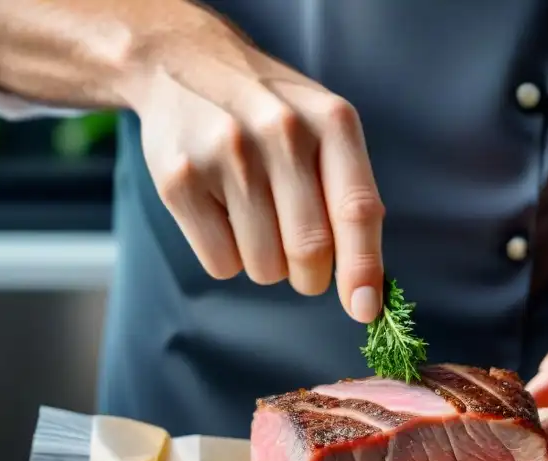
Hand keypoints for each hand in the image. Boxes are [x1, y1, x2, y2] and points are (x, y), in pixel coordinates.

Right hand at [126, 10, 384, 321]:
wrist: (181, 64)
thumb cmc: (269, 113)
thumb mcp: (324, 128)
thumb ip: (351, 195)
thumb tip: (367, 287)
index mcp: (332, 122)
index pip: (356, 210)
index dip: (363, 267)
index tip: (365, 310)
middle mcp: (282, 132)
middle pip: (309, 249)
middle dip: (310, 275)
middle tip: (303, 264)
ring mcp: (227, 154)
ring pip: (264, 265)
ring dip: (267, 264)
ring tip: (255, 219)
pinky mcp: (180, 179)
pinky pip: (221, 263)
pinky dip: (228, 258)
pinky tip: (222, 214)